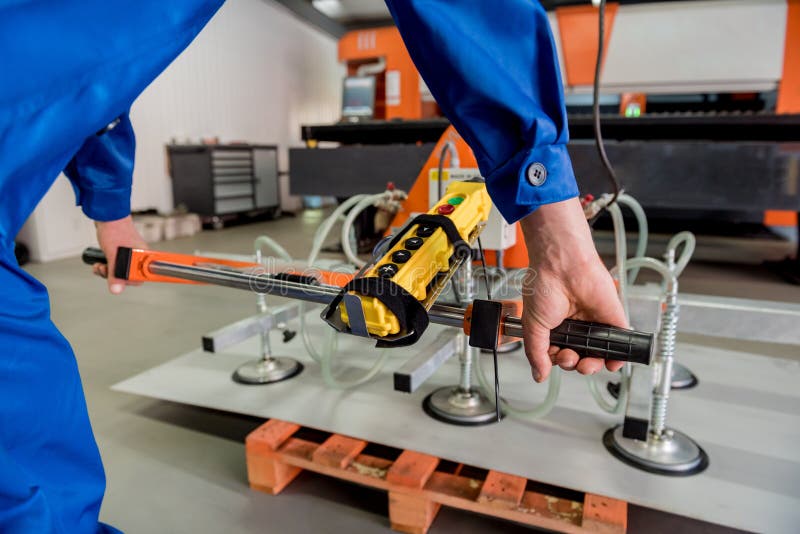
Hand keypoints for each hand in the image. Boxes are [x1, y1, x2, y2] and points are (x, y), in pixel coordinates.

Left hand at [93, 215, 147, 293]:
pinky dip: (106, 266)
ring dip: (107, 271)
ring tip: (100, 266)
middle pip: (129, 276)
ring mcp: (129, 254)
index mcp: (143, 257)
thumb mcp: (113, 256)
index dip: (129, 280)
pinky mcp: (120, 252)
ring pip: (120, 271)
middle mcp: (138, 256)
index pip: (141, 276)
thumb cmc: (115, 230)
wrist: (107, 215)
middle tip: (105, 270)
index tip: (119, 280)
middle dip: (114, 276)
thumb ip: (115, 274)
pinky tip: (99, 262)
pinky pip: (115, 265)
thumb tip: (116, 290)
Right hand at [519, 197, 626, 381]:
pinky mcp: (611, 320)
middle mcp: (574, 326)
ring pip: (596, 355)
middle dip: (573, 364)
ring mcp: (593, 324)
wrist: (563, 265)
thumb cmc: (544, 285)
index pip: (558, 354)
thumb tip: (539, 374)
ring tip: (585, 363)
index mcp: (554, 327)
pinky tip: (610, 363)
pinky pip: (618, 343)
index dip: (558, 361)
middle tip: (569, 358)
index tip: (556, 357)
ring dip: (591, 365)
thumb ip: (536, 352)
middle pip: (577, 358)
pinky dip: (616, 358)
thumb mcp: (532, 325)